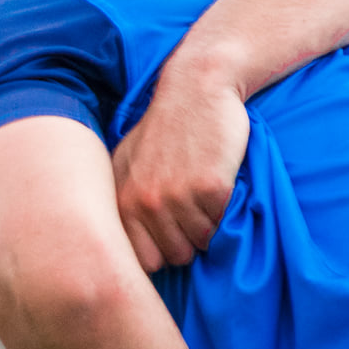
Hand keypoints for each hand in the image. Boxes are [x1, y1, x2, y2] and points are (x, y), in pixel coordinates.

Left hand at [111, 61, 250, 271]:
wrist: (197, 88)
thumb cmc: (164, 128)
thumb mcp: (126, 163)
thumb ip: (123, 203)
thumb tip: (122, 245)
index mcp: (122, 201)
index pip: (143, 261)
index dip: (161, 251)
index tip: (170, 233)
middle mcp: (145, 202)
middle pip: (175, 256)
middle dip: (187, 240)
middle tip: (192, 208)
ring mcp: (177, 196)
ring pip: (201, 242)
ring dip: (208, 224)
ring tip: (203, 192)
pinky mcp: (210, 187)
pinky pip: (223, 223)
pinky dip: (225, 210)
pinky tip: (218, 181)